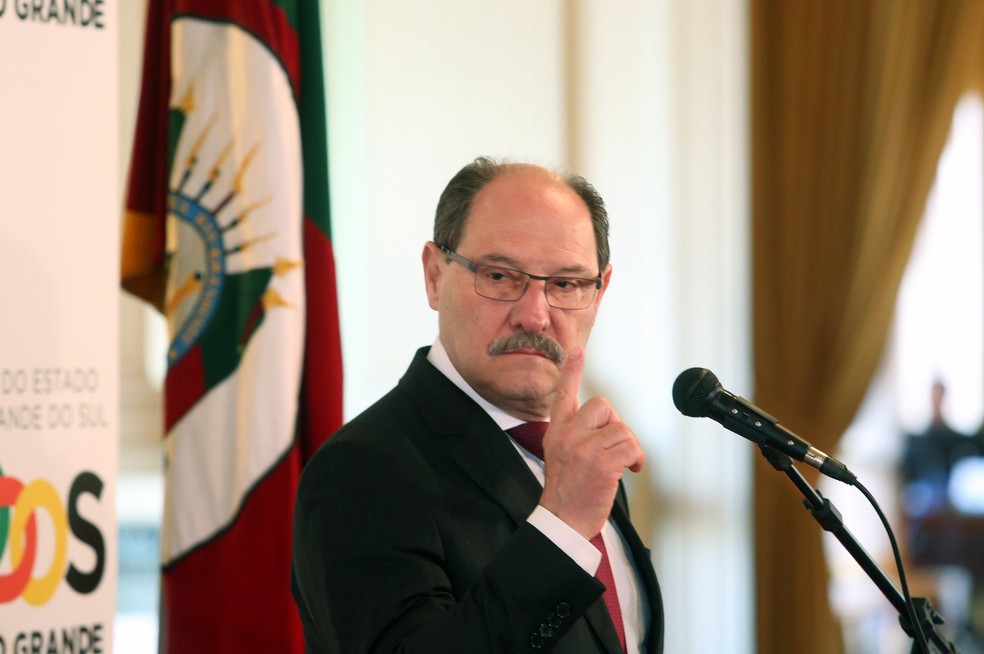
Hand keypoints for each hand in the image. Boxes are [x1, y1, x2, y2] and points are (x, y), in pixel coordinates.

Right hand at [539, 348, 645, 539]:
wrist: (561, 522)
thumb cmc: (566, 492)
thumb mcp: (559, 455)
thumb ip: (575, 434)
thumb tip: (604, 422)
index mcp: (557, 431)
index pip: (563, 394)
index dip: (571, 372)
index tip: (576, 351)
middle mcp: (569, 436)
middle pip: (603, 406)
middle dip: (616, 425)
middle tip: (614, 446)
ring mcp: (585, 449)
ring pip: (622, 430)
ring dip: (629, 447)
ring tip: (623, 464)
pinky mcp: (603, 464)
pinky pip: (631, 447)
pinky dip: (637, 459)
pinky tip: (630, 470)